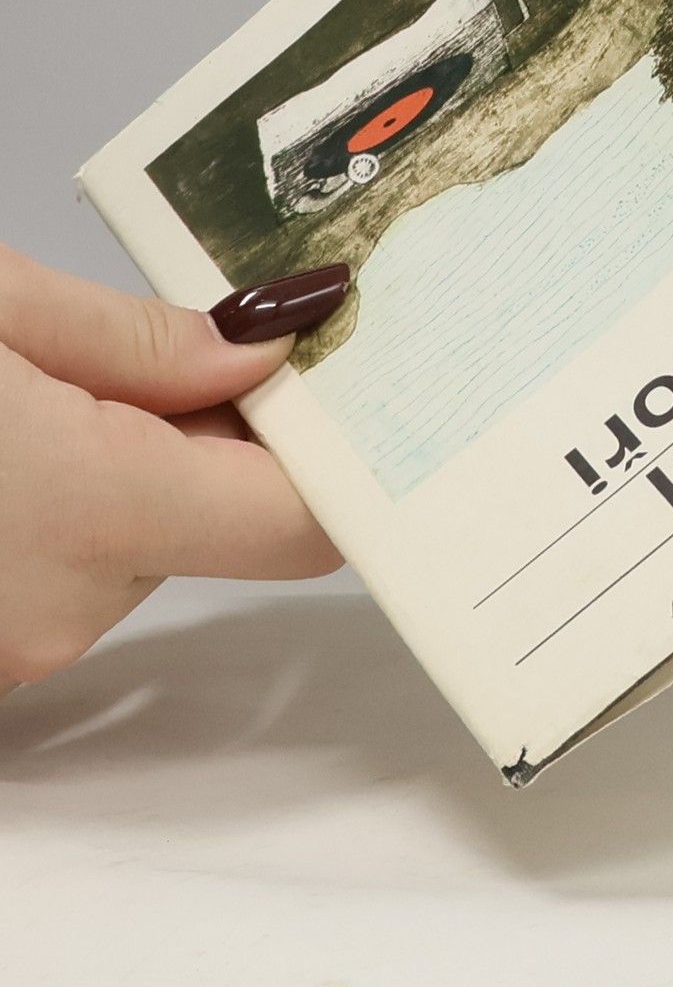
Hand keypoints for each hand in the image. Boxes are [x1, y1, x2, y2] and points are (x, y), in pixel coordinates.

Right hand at [0, 247, 349, 692]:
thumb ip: (138, 339)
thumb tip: (262, 348)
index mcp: (86, 511)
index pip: (301, 516)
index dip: (325, 444)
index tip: (327, 375)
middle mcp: (58, 609)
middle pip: (216, 518)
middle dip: (198, 432)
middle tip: (132, 352)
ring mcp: (9, 647)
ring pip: (134, 542)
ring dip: (115, 470)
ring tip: (28, 396)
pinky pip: (62, 573)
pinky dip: (54, 511)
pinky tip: (5, 450)